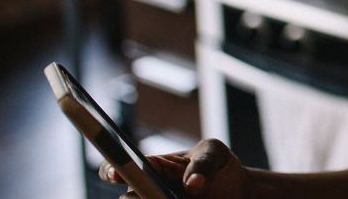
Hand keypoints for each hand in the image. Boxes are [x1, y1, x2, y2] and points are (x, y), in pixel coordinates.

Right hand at [99, 138, 256, 197]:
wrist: (236, 191)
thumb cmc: (219, 166)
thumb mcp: (215, 153)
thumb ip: (204, 162)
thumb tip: (192, 184)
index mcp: (149, 168)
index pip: (115, 169)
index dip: (111, 171)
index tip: (116, 174)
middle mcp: (145, 192)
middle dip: (137, 198)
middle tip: (161, 195)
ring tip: (184, 198)